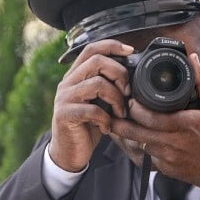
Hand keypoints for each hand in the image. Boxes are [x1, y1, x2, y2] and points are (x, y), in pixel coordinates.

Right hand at [49, 39, 133, 171]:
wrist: (69, 153)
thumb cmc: (88, 126)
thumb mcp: (100, 102)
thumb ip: (109, 87)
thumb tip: (134, 75)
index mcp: (76, 76)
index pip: (91, 49)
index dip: (112, 45)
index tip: (130, 51)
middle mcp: (67, 83)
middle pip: (96, 61)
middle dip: (119, 74)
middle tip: (127, 92)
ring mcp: (64, 98)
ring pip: (97, 84)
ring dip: (116, 99)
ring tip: (120, 114)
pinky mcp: (65, 115)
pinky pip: (93, 110)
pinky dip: (106, 120)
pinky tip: (108, 128)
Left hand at [111, 51, 199, 192]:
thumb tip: (193, 59)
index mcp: (185, 124)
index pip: (151, 117)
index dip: (135, 109)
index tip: (129, 100)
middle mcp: (173, 142)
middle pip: (138, 133)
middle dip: (122, 122)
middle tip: (116, 111)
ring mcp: (168, 158)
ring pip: (138, 146)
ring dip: (127, 135)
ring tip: (117, 123)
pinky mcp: (166, 169)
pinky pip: (144, 158)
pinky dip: (136, 148)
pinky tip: (131, 140)